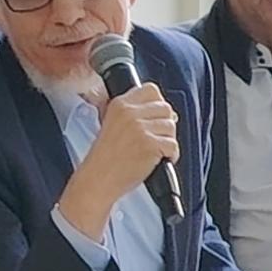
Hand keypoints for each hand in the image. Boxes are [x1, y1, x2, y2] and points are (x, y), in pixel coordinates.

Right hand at [57, 83, 177, 240]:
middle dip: (165, 124)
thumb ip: (132, 113)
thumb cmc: (105, 159)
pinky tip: (160, 160)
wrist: (98, 180)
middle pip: (165, 108)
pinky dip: (171, 155)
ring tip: (156, 151)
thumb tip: (164, 111)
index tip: (155, 117)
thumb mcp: (111, 124)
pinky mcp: (150, 145)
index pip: (151, 90)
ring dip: (168, 140)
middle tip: (157, 137)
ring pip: (171, 126)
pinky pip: (173, 145)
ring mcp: (141, 128)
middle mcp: (130, 113)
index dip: (157, 104)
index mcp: (120, 105)